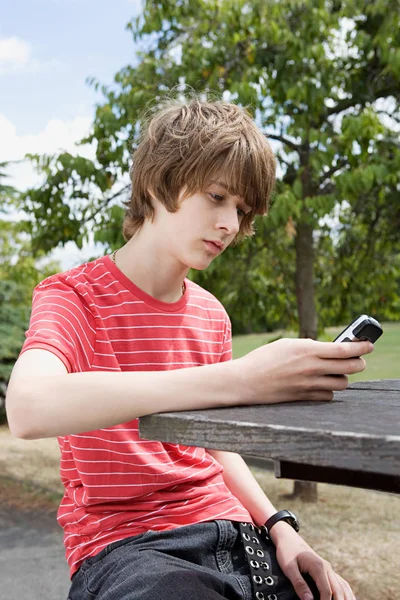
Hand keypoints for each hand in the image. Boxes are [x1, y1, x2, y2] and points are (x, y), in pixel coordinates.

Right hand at [236, 338, 373, 403]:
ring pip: (342, 383)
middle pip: (350, 367)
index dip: (362, 347)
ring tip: (335, 372)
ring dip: (342, 377)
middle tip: (358, 360)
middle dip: (359, 362)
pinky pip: (329, 396)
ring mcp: (309, 385)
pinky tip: (322, 385)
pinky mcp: (305, 398)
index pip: (345, 350)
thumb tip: (328, 349)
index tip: (369, 345)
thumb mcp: (287, 344)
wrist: (245, 381)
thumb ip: (309, 346)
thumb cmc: (263, 359)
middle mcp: (312, 368)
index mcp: (307, 350)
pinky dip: (329, 391)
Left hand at [271, 522, 355, 599]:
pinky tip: (348, 598)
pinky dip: (346, 592)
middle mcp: (327, 567)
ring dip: (347, 598)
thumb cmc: (287, 552)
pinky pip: (341, 582)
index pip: (327, 591)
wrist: (289, 538)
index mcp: (318, 566)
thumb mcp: (289, 568)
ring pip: (343, 586)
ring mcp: (329, 568)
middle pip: (338, 590)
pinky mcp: (328, 570)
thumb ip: (299, 584)